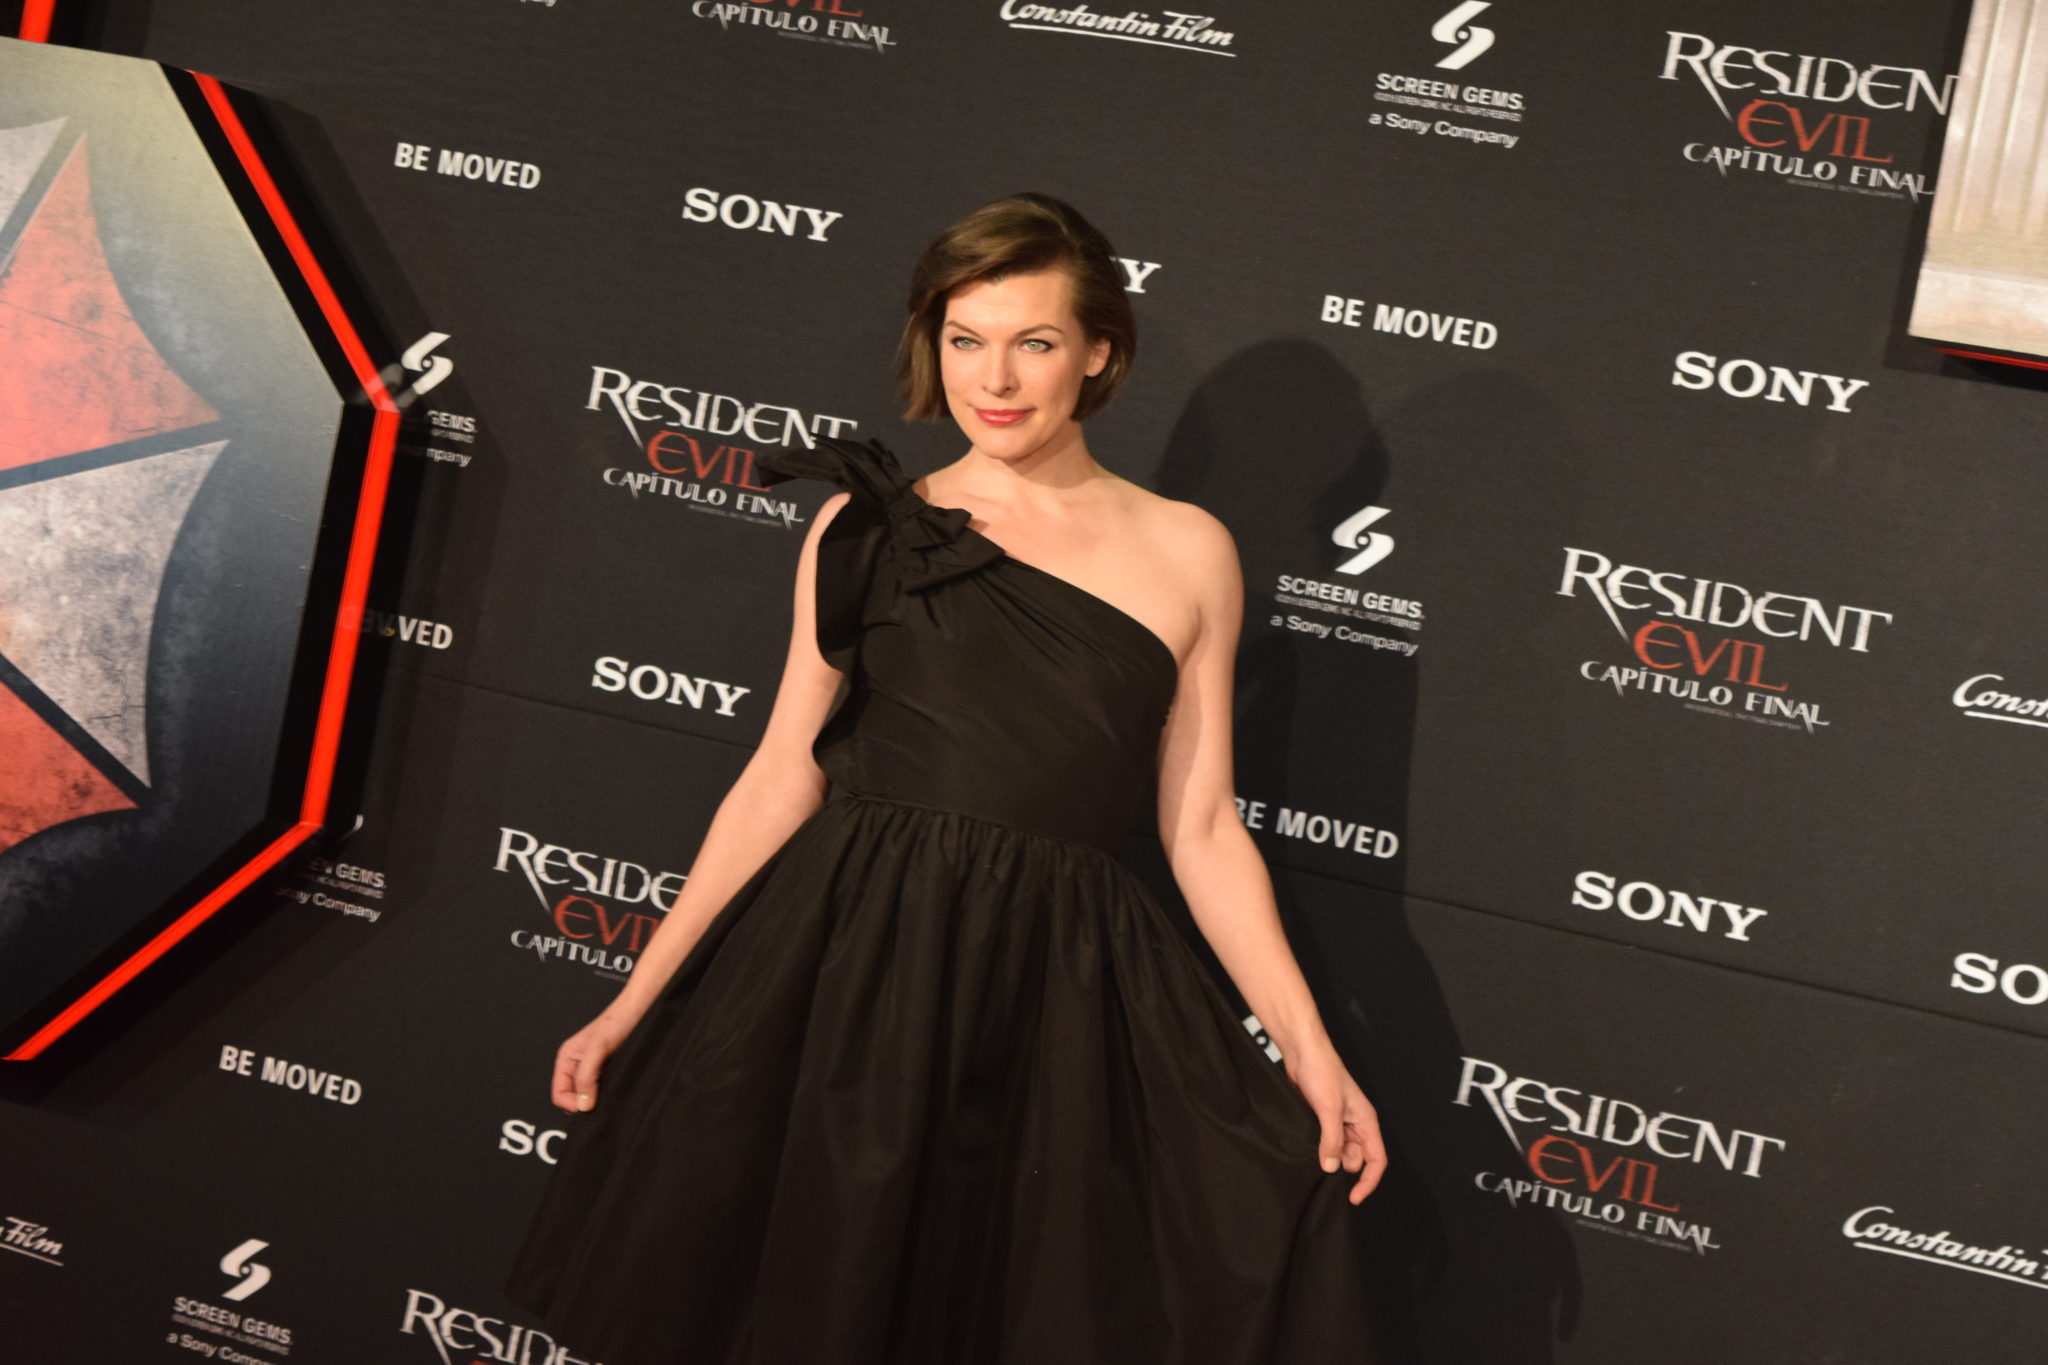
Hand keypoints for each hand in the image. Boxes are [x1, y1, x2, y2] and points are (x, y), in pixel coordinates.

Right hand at [550, 1012, 634, 1114]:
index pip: (559, 1094)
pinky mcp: (605, 1072)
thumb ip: (586, 1077)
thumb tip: (583, 1104)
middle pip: (571, 1097)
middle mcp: (575, 1067)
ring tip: (607, 1092)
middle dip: (583, 1103)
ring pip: (586, 1096)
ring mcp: (590, 1070)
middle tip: (599, 1101)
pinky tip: (614, 1088)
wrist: (635, 1014)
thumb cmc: (613, 1024)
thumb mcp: (596, 1050)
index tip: (587, 1107)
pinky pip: (599, 1090)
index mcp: (566, 1060)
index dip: (571, 1104)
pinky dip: (604, 1094)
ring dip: (595, 1099)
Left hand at [1282, 1038, 1387, 1204]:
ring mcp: (1338, 1121)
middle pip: (1357, 1158)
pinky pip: (1324, 1142)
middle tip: (1322, 1158)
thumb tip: (1333, 1168)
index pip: (1377, 1159)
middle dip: (1342, 1165)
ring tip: (1312, 1146)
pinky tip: (1306, 1143)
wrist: (1302, 1051)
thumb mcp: (1329, 1109)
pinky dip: (1317, 1147)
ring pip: (1339, 1151)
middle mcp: (1355, 1123)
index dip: (1369, 1181)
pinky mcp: (1321, 1118)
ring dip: (1327, 1155)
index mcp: (1366, 1121)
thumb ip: (1333, 1140)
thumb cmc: (1322, 1072)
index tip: (1354, 1198)